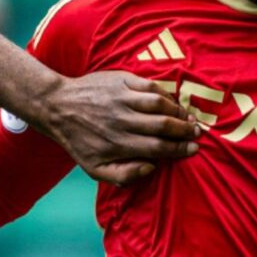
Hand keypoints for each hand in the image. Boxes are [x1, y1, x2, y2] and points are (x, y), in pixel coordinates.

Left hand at [28, 71, 199, 184]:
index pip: (158, 148)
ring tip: (188, 117)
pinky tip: (172, 102)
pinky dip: (166, 94)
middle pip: (163, 126)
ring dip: (179, 111)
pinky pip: (150, 86)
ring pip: (159, 104)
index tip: (193, 149)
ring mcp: (122, 98)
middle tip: (197, 132)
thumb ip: (124, 175)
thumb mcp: (94, 168)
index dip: (179, 149)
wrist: (58, 107)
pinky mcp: (121, 80)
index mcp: (118, 143)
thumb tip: (151, 168)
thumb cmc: (79, 141)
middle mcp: (122, 120)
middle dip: (185, 130)